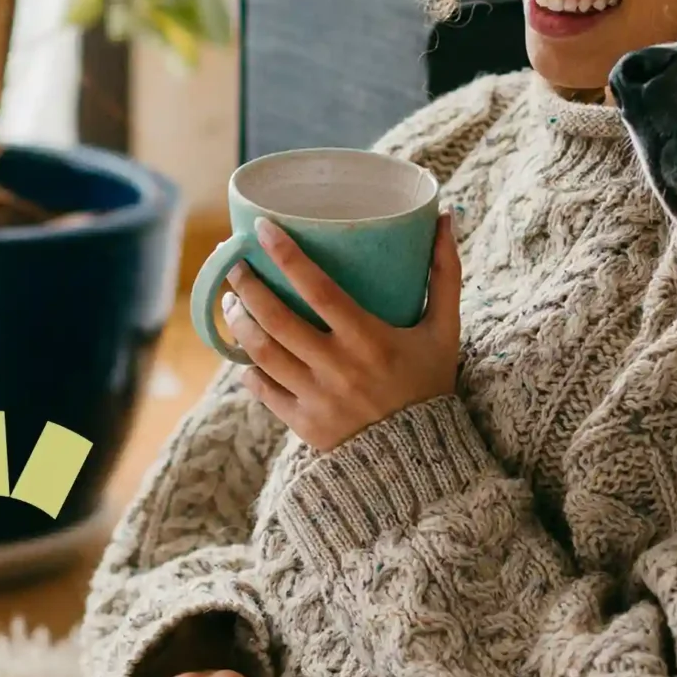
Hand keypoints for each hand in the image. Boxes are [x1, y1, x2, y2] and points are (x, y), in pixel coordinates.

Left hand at [224, 213, 461, 451]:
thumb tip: (444, 217)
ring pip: (261, 353)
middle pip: (277, 318)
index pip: (318, 289)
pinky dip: (248, 368)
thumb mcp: (444, 329)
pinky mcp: (304, 424)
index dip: (287, 255)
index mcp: (370, 339)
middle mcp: (338, 368)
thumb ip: (445, 274)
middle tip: (233, 261)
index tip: (262, 227)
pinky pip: (263, 391)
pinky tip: (243, 349)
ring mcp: (317, 398)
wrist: (421, 459)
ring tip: (231, 301)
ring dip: (239, 322)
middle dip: (247, 285)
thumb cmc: (430, 383)